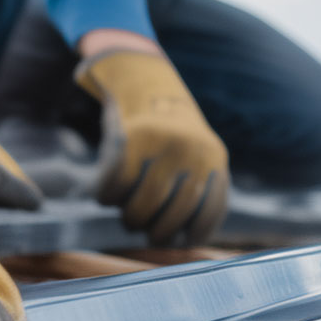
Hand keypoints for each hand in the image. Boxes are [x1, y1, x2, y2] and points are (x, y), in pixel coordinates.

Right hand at [75, 48, 228, 246]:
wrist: (143, 76)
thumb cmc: (167, 130)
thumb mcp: (195, 151)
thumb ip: (196, 186)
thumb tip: (182, 245)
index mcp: (215, 158)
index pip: (209, 213)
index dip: (194, 236)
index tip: (180, 244)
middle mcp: (193, 151)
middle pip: (172, 216)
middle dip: (155, 232)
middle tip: (144, 230)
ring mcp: (163, 144)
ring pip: (141, 205)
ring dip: (130, 219)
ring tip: (127, 217)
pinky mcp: (131, 138)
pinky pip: (115, 185)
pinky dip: (106, 197)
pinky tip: (105, 197)